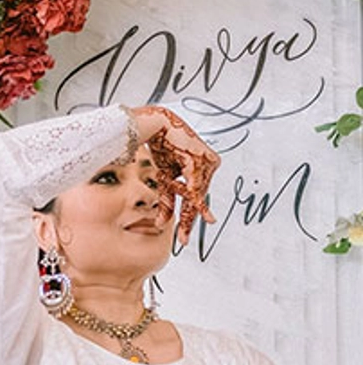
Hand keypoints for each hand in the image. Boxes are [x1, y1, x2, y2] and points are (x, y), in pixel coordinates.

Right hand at [130, 106, 219, 244]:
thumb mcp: (164, 178)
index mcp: (202, 170)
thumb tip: (161, 223)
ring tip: (183, 232)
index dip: (189, 217)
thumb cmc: (161, 146)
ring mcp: (208, 162)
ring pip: (195, 193)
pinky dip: (191, 194)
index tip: (184, 237)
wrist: (157, 123)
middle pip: (197, 198)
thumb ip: (167, 199)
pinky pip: (194, 182)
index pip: (194, 198)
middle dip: (189, 220)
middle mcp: (209, 165)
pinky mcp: (201, 158)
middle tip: (184, 241)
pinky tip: (191, 205)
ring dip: (184, 209)